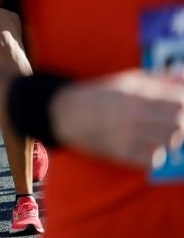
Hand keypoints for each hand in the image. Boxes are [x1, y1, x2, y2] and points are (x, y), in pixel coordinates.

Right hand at [50, 70, 183, 168]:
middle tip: (173, 121)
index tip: (179, 104)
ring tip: (160, 132)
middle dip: (180, 122)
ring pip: (170, 142)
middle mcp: (132, 115)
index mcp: (134, 93)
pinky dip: (157, 154)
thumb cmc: (101, 94)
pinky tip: (148, 145)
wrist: (65, 114)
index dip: (182, 103)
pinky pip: (155, 159)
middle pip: (178, 123)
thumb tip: (183, 77)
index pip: (178, 101)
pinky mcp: (121, 154)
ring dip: (170, 138)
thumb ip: (159, 80)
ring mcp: (126, 136)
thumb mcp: (127, 80)